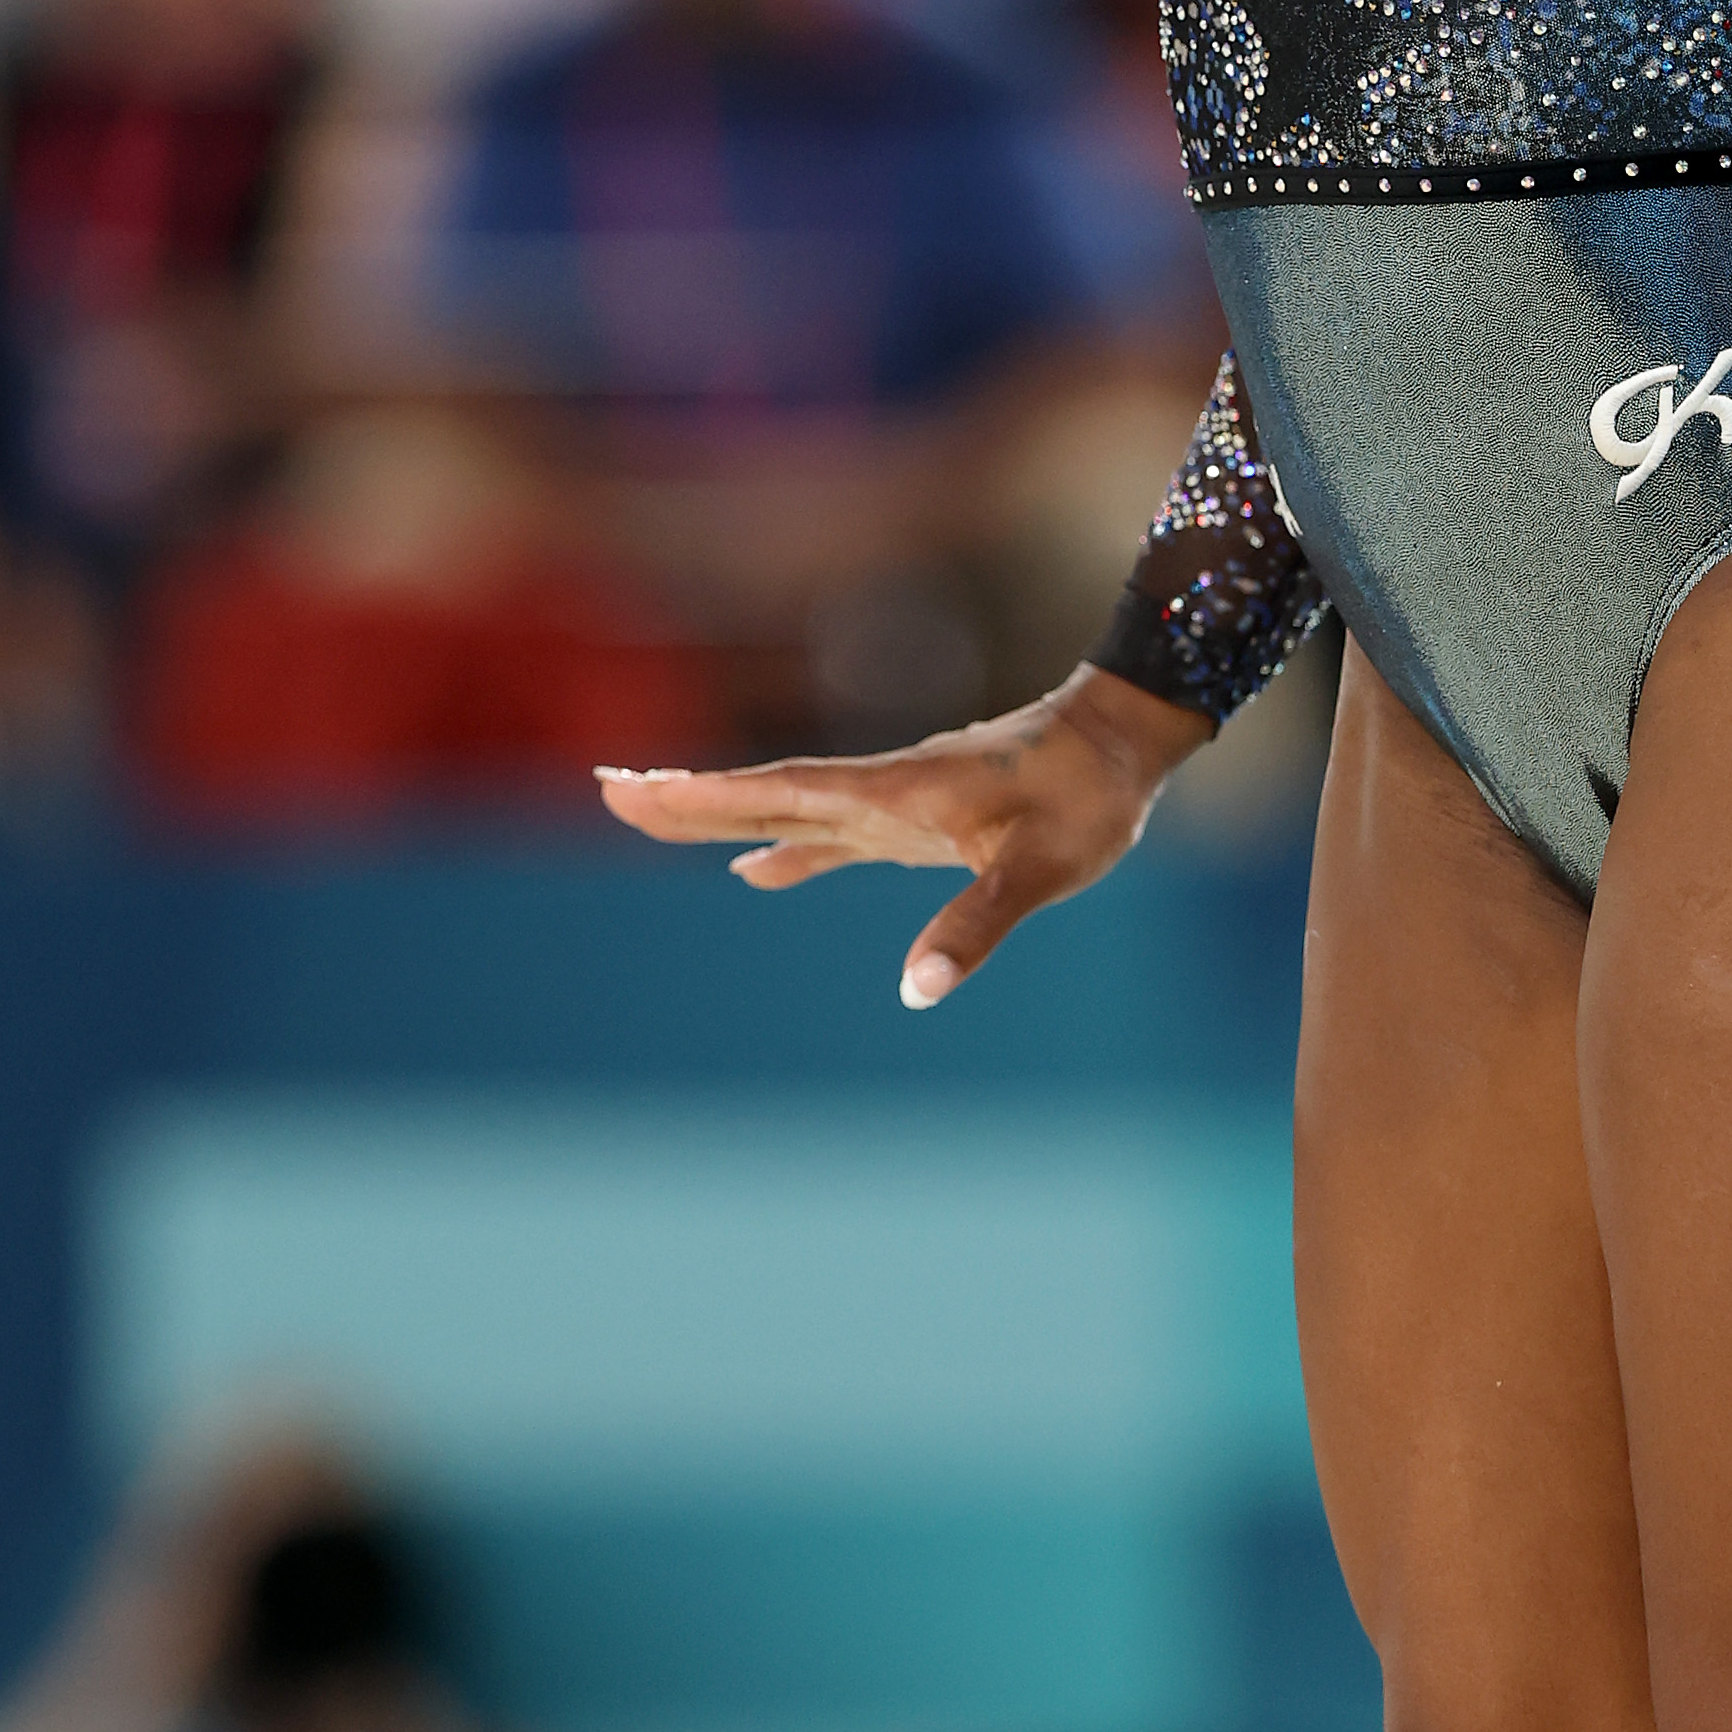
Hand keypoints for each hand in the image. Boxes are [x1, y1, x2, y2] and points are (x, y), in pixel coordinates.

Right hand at [597, 664, 1210, 1006]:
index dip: (706, 796)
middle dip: (687, 798)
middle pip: (764, 795)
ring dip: (722, 816)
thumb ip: (979, 922)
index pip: (780, 792)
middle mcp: (880, 790)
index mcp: (894, 791)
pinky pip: (832, 833)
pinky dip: (786, 849)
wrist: (1124, 741)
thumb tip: (916, 990)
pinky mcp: (916, 818)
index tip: (632, 787)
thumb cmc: (1089, 798)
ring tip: (653, 815)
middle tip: (607, 790)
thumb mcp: (1043, 867)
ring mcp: (894, 803)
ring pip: (788, 809)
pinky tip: (754, 872)